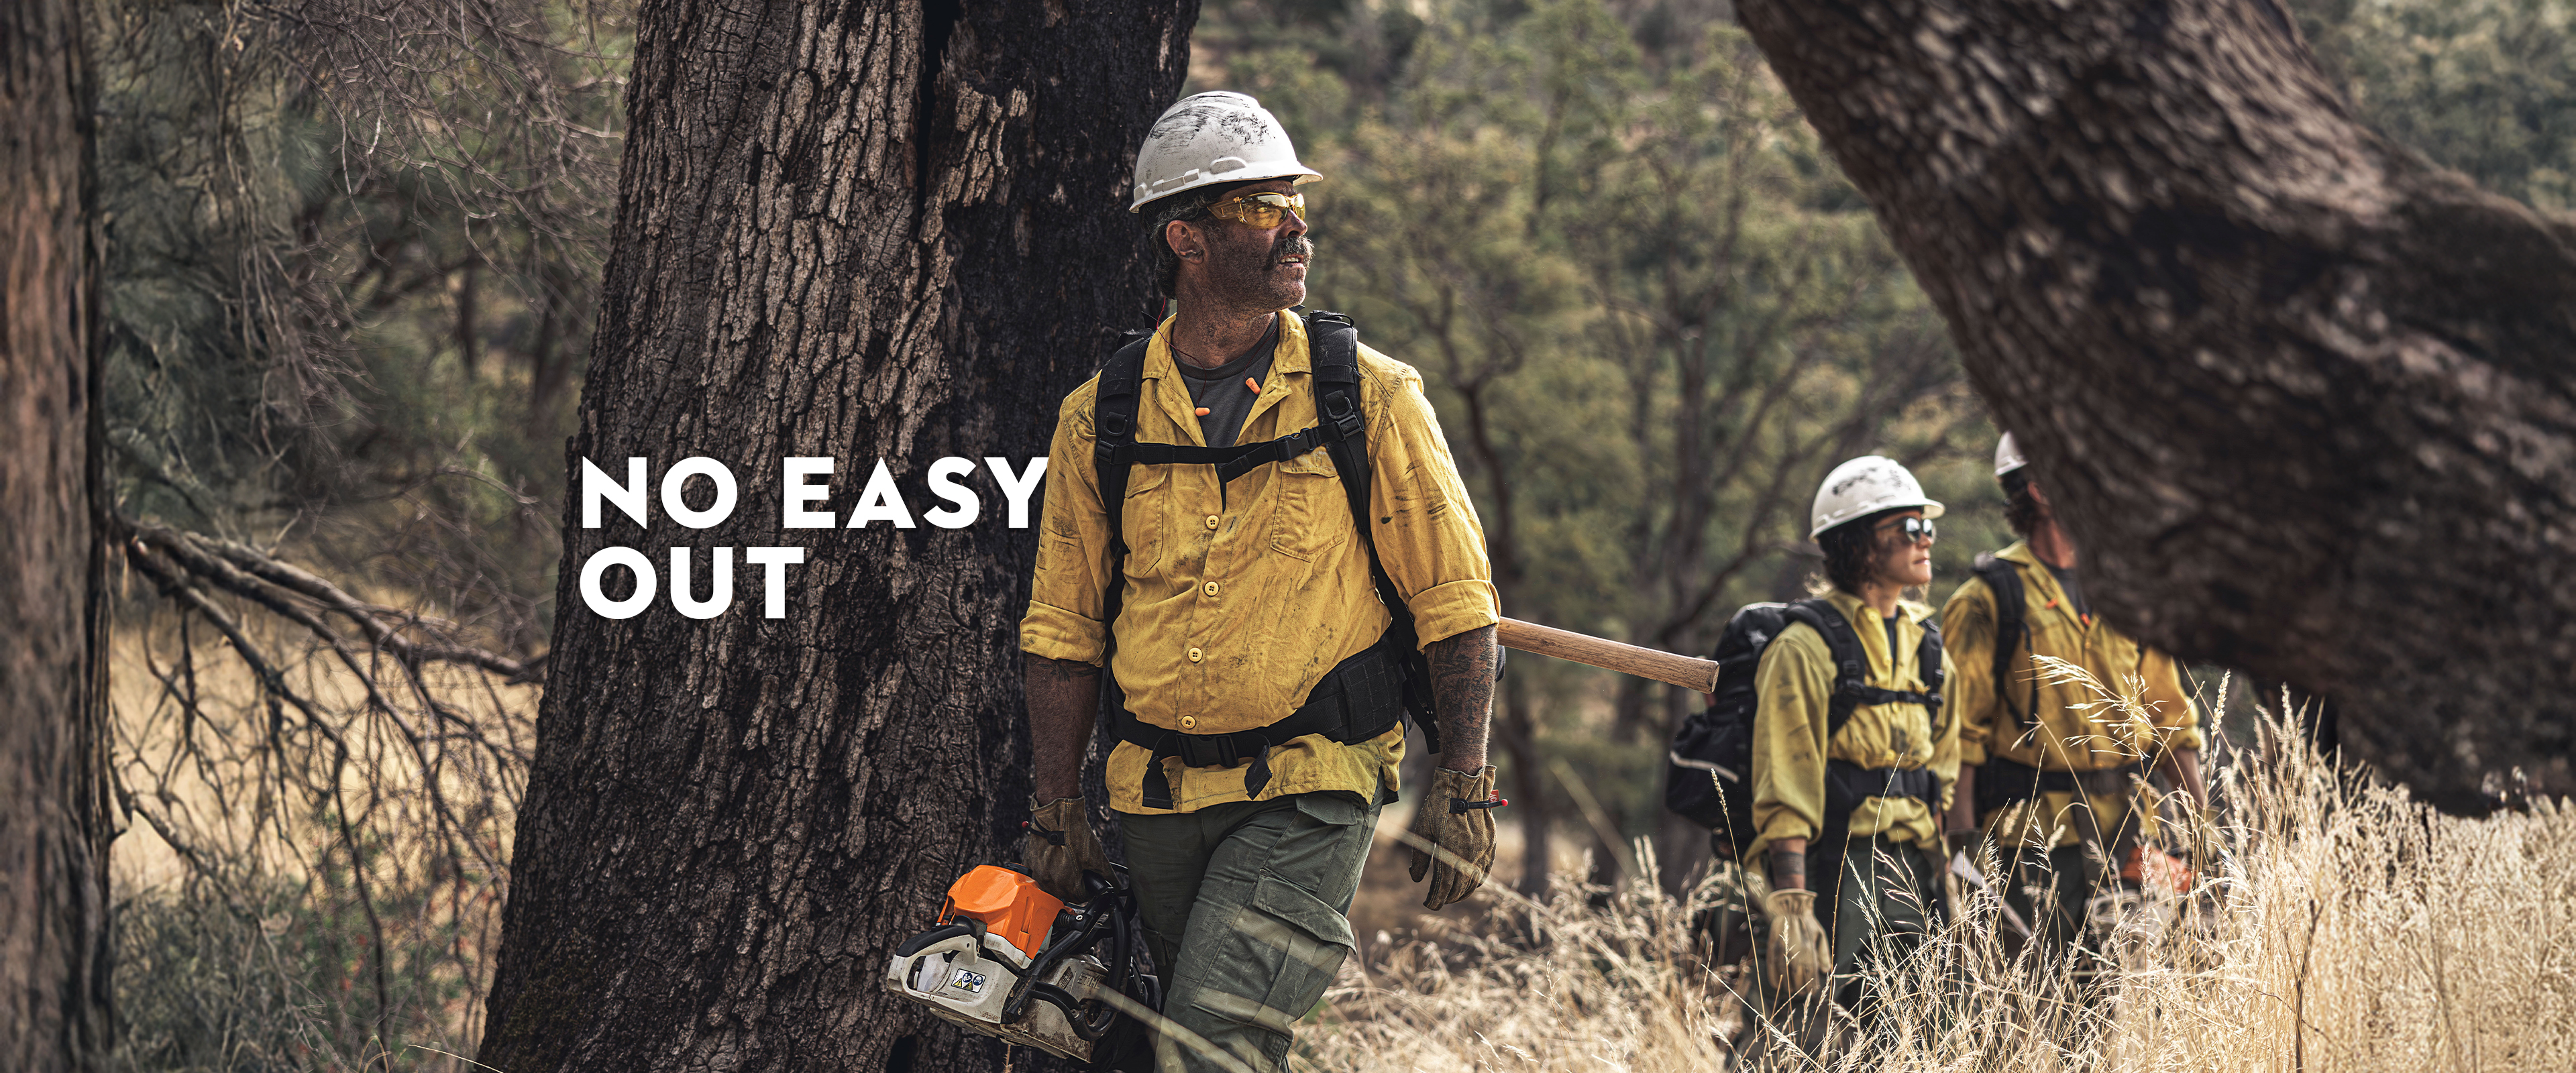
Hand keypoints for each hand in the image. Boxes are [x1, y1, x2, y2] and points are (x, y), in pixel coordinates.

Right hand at [1025, 796, 1111, 902]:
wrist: (1056, 816)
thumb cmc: (1075, 835)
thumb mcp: (1097, 857)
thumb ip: (1107, 875)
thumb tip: (1115, 886)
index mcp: (1067, 885)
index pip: (1081, 897)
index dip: (1088, 888)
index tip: (1088, 879)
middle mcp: (1049, 883)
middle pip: (1065, 894)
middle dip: (1074, 884)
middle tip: (1078, 869)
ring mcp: (1037, 874)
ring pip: (1051, 885)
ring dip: (1059, 879)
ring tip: (1066, 862)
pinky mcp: (1029, 864)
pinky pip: (1038, 874)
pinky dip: (1046, 870)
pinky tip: (1053, 858)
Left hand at [1406, 765, 1499, 909]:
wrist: (1463, 785)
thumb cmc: (1439, 806)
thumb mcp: (1424, 830)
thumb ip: (1421, 857)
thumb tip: (1416, 879)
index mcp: (1451, 852)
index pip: (1445, 886)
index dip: (1436, 899)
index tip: (1429, 904)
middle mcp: (1470, 854)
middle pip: (1460, 886)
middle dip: (1448, 897)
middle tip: (1437, 901)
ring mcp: (1483, 850)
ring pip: (1474, 880)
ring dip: (1463, 892)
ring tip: (1452, 897)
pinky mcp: (1490, 844)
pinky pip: (1486, 869)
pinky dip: (1477, 880)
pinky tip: (1470, 884)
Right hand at [1760, 889, 1831, 995]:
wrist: (1790, 907)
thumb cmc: (1807, 922)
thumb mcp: (1820, 935)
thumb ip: (1823, 953)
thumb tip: (1825, 970)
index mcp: (1809, 948)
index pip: (1811, 972)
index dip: (1812, 984)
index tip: (1813, 992)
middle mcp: (1796, 950)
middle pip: (1798, 975)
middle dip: (1800, 987)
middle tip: (1802, 995)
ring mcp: (1783, 949)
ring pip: (1784, 972)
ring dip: (1787, 985)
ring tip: (1791, 992)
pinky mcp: (1772, 946)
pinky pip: (1772, 965)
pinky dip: (1773, 976)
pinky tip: (1777, 984)